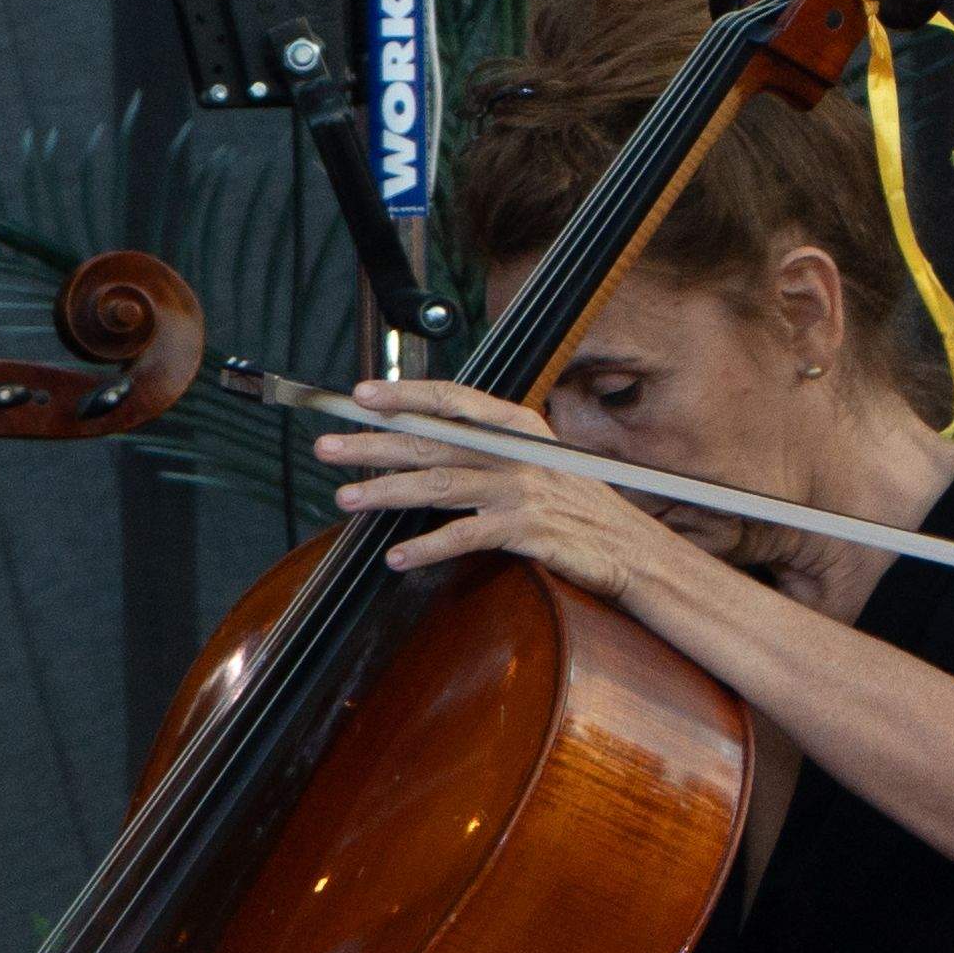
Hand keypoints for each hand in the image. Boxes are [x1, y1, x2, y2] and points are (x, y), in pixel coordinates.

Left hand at [326, 377, 684, 604]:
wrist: (627, 546)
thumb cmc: (571, 504)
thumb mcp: (530, 461)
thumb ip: (483, 446)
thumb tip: (420, 438)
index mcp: (516, 426)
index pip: (452, 401)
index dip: (405, 396)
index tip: (360, 395)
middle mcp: (516, 452)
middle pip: (433, 443)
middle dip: (374, 444)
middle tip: (326, 447)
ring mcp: (523, 490)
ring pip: (441, 486)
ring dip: (387, 493)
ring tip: (345, 499)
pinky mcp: (529, 530)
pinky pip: (468, 536)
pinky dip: (428, 547)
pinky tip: (397, 557)